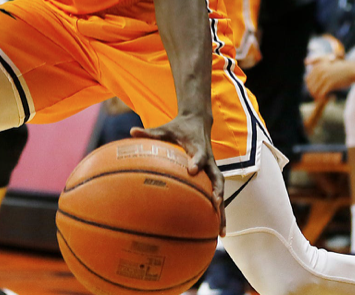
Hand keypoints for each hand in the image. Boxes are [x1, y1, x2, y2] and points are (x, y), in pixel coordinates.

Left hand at [131, 113, 224, 235]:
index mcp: (198, 148)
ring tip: (221, 232)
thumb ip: (150, 132)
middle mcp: (209, 160)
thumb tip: (131, 131)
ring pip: (220, 190)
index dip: (196, 162)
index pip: (200, 156)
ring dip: (222, 210)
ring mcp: (212, 169)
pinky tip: (215, 230)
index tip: (191, 171)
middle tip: (215, 206)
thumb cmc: (179, 127)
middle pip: (218, 179)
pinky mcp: (212, 176)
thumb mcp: (166, 129)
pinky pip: (217, 193)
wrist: (198, 121)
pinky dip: (218, 211)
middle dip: (218, 193)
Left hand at [305, 59, 354, 99]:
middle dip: (314, 93)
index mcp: (317, 67)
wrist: (354, 70)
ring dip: (319, 97)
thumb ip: (318, 64)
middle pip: (310, 86)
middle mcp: (319, 72)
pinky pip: (322, 94)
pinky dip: (324, 98)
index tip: (316, 91)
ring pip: (315, 91)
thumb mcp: (328, 63)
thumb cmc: (342, 68)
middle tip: (321, 97)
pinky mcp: (330, 84)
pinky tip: (331, 98)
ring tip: (326, 98)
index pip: (308, 80)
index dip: (311, 87)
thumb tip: (307, 63)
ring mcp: (324, 77)